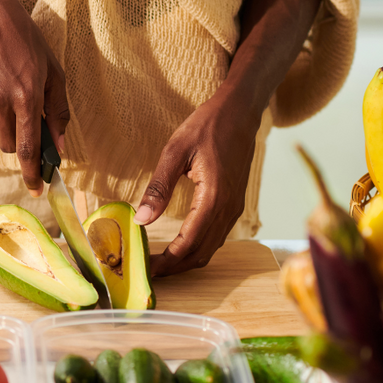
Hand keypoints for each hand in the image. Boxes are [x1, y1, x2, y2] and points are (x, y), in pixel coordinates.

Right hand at [0, 0, 68, 193]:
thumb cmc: (26, 43)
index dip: (32, 172)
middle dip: (18, 141)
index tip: (36, 188)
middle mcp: (0, 100)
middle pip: (8, 146)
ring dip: (2, 128)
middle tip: (23, 120)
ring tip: (6, 99)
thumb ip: (58, 111)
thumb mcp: (53, 72)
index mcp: (26, 97)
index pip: (27, 147)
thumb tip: (59, 145)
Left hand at [133, 93, 260, 275]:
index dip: (167, 261)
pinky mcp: (235, 204)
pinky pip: (217, 236)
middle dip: (174, 267)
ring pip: (211, 248)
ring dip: (185, 260)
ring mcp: (235, 208)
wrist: (240, 112)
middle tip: (147, 270)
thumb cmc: (207, 126)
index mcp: (213, 198)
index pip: (188, 243)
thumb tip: (141, 220)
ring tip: (159, 261)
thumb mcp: (174, 152)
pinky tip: (179, 245)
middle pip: (200, 253)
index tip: (146, 269)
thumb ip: (158, 188)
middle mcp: (228, 209)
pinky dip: (197, 247)